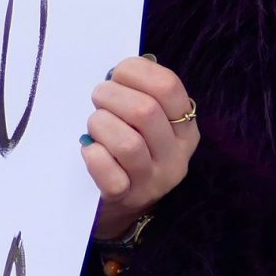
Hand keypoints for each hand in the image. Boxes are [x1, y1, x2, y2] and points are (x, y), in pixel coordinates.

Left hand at [82, 57, 198, 240]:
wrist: (121, 205)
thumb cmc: (128, 150)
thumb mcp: (147, 123)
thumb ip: (140, 94)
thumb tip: (119, 69)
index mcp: (185, 128)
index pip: (168, 87)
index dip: (135, 72)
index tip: (117, 74)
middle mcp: (176, 155)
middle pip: (145, 111)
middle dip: (111, 96)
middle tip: (98, 98)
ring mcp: (153, 179)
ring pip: (127, 143)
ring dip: (100, 125)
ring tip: (94, 126)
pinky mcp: (126, 197)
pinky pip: (108, 172)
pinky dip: (93, 155)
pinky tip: (90, 149)